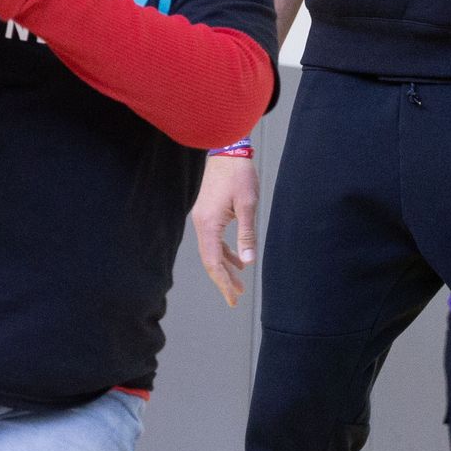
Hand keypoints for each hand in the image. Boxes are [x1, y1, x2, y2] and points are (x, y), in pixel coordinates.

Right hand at [194, 154, 260, 307]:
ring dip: (225, 268)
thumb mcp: (248, 205)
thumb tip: (248, 261)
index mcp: (209, 224)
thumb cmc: (238, 175)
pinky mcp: (208, 214)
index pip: (213, 262)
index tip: (233, 298)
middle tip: (236, 299)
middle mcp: (202, 224)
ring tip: (239, 285)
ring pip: (212, 252)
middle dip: (223, 281)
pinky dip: (225, 253)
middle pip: (210, 261)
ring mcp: (203, 219)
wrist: (227, 151)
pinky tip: (237, 260)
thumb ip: (247, 234)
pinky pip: (214, 240)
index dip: (223, 282)